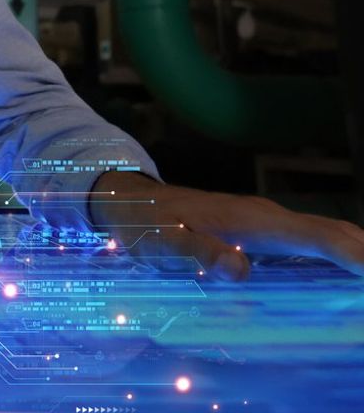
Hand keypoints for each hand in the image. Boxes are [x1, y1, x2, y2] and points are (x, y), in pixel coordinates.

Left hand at [89, 171, 363, 280]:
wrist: (129, 197)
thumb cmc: (146, 224)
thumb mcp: (164, 243)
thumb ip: (199, 255)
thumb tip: (240, 271)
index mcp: (252, 220)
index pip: (316, 236)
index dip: (353, 255)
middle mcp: (266, 215)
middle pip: (331, 231)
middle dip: (363, 254)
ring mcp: (265, 219)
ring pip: (324, 231)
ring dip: (354, 250)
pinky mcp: (259, 227)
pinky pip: (310, 237)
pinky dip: (336, 249)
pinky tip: (344, 269)